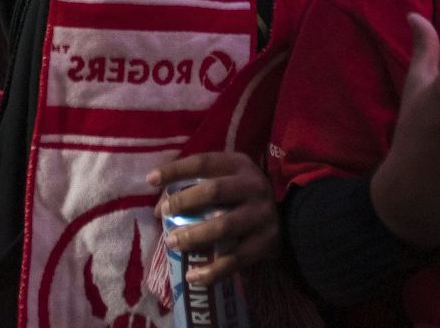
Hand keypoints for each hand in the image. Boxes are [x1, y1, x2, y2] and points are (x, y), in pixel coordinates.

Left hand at [146, 151, 277, 285]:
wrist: (288, 220)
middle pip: (215, 191)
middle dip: (184, 202)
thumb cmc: (242, 198)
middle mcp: (253, 186)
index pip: (203, 162)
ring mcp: (262, 215)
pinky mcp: (266, 243)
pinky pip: (235, 260)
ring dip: (195, 235)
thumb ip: (195, 188)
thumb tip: (158, 209)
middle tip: (164, 214)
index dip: (175, 170)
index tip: (150, 180)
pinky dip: (212, 271)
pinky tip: (193, 277)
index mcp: (239, 165)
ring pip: (224, 226)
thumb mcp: (225, 182)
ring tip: (173, 243)